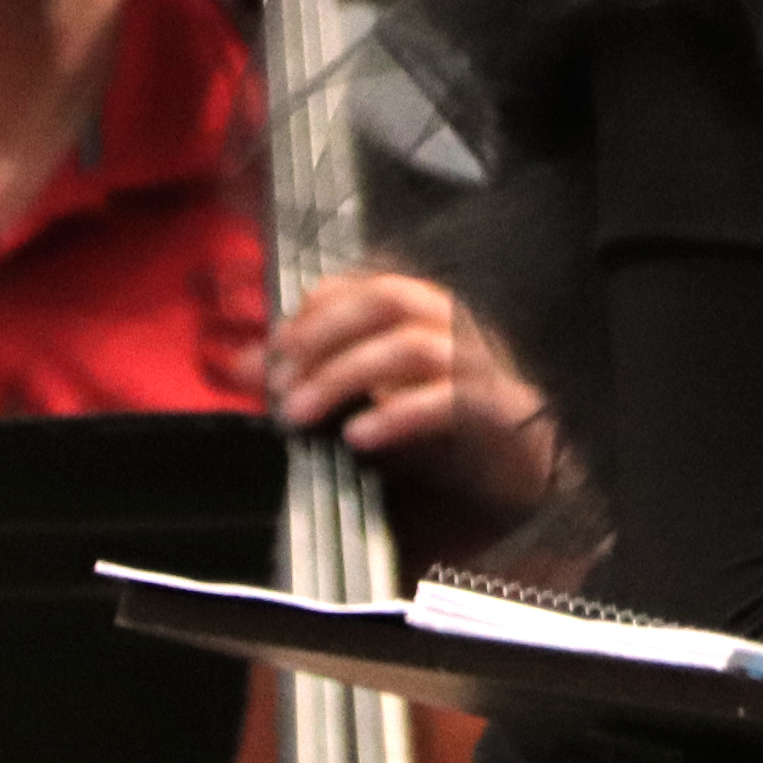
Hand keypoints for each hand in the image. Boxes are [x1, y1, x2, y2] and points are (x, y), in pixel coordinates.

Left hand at [270, 269, 561, 548]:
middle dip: (326, 331)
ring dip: (347, 373)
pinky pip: (450, 400)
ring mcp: (480, 369)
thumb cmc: (440, 436)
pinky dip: (399, 413)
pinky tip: (360, 435)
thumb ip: (309, 377)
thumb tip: (242, 364)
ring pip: (415, 344)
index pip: (371, 282)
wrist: (520, 480)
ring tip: (300, 413)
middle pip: (393, 297)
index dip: (319, 305)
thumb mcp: (364, 402)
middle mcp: (457, 331)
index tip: (276, 344)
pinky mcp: (496, 414)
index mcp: (429, 320)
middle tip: (278, 379)